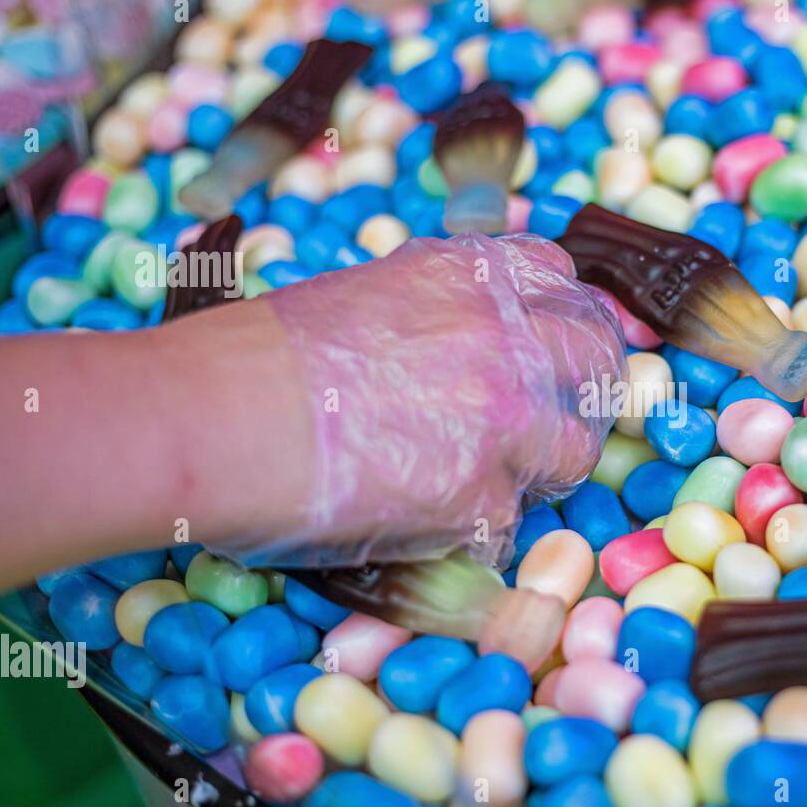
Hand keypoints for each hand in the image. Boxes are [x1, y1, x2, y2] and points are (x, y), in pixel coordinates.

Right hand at [215, 232, 626, 568]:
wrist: (211, 418)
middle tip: (548, 427)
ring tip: (482, 481)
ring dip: (539, 469)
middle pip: (596, 362)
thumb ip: (434, 313)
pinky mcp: (482, 497)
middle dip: (581, 395)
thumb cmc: (256, 358)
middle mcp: (505, 339)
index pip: (562, 285)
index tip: (553, 351)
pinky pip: (509, 523)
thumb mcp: (362, 295)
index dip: (562, 322)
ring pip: (574, 451)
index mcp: (471, 277)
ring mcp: (503, 419)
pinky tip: (425, 523)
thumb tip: (460, 347)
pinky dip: (475, 529)